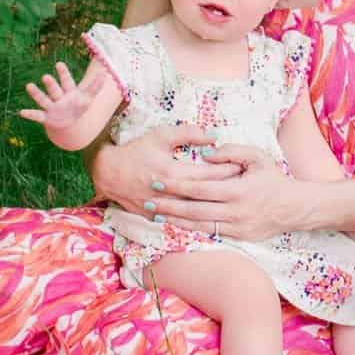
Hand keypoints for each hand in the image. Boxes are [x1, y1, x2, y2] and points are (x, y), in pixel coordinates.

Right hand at [18, 62, 98, 140]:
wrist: (68, 124)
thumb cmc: (77, 106)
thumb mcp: (88, 97)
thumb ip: (95, 86)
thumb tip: (106, 73)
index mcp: (68, 91)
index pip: (66, 81)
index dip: (63, 73)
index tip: (59, 64)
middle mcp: (58, 97)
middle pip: (54, 89)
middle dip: (51, 84)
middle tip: (46, 77)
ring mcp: (51, 107)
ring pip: (43, 99)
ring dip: (36, 94)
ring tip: (28, 86)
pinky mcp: (46, 118)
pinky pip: (37, 115)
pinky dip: (29, 114)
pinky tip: (21, 112)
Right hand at [86, 123, 230, 211]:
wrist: (108, 172)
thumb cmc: (137, 150)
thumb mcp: (161, 135)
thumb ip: (189, 133)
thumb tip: (214, 135)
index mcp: (172, 172)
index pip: (207, 173)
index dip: (226, 170)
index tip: (242, 167)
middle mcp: (169, 193)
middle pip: (205, 194)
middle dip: (226, 189)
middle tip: (245, 185)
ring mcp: (162, 208)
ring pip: (195, 210)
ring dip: (214, 205)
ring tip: (232, 201)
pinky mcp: (156, 218)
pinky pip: (181, 221)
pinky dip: (197, 218)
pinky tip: (212, 216)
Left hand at [134, 143, 293, 240]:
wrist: (294, 208)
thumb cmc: (273, 179)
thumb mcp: (257, 157)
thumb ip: (231, 151)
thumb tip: (206, 153)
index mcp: (238, 190)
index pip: (199, 188)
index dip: (177, 186)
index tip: (159, 181)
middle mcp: (235, 212)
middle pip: (194, 210)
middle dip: (169, 206)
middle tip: (149, 200)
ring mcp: (236, 227)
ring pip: (199, 225)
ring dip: (176, 221)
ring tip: (157, 215)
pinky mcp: (238, 237)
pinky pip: (210, 233)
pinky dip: (192, 229)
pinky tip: (178, 224)